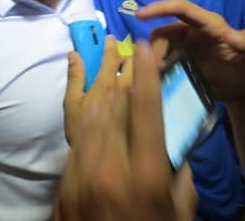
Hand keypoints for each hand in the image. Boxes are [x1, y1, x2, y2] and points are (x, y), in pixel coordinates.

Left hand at [55, 36, 196, 220]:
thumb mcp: (179, 213)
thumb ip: (180, 176)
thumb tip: (173, 142)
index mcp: (147, 176)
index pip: (145, 111)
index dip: (146, 74)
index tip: (145, 47)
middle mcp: (111, 167)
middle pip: (116, 104)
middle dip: (123, 69)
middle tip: (128, 42)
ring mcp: (82, 172)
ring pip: (91, 110)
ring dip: (100, 75)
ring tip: (104, 46)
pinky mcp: (64, 178)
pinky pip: (73, 128)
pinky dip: (77, 96)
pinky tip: (75, 70)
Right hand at [136, 0, 244, 103]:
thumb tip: (231, 35)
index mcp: (211, 24)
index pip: (182, 8)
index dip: (160, 8)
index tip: (139, 15)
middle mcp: (194, 32)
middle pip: (164, 30)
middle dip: (154, 47)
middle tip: (156, 71)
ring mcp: (186, 48)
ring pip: (159, 47)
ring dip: (154, 60)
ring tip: (158, 79)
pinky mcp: (181, 63)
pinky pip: (161, 62)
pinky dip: (155, 69)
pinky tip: (158, 82)